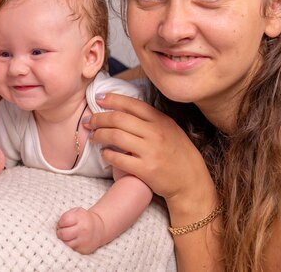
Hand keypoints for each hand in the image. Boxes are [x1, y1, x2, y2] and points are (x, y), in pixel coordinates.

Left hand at [56, 207, 104, 254]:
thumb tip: (58, 225)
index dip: (60, 222)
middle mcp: (83, 230)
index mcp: (81, 218)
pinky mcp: (84, 250)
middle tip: (61, 231)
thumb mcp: (77, 211)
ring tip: (66, 236)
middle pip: (63, 234)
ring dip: (63, 240)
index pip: (64, 220)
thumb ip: (67, 215)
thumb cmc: (84, 219)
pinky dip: (69, 246)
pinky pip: (71, 249)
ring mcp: (84, 241)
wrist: (99, 229)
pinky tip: (72, 241)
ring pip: (66, 244)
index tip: (62, 223)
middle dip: (59, 232)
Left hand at [85, 93, 214, 206]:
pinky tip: (104, 153)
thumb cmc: (178, 154)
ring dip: (99, 135)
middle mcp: (155, 133)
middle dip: (99, 118)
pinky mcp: (145, 169)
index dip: (112, 99)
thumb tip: (123, 110)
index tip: (98, 99)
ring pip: (115, 136)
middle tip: (89, 121)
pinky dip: (107, 154)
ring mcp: (150, 151)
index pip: (132, 104)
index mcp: (161, 120)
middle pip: (119, 119)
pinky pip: (118, 158)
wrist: (191, 182)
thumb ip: (150, 119)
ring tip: (94, 137)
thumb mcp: (170, 129)